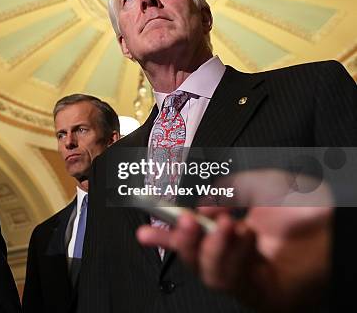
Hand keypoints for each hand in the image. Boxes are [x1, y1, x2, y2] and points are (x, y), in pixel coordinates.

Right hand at [137, 170, 332, 311]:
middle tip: (183, 221)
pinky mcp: (264, 294)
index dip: (165, 235)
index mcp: (231, 236)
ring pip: (210, 275)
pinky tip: (243, 236)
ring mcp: (251, 278)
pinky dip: (234, 256)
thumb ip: (224, 192)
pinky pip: (235, 282)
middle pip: (194, 262)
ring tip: (227, 224)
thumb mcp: (256, 185)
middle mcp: (237, 259)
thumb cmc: (304, 207)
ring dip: (212, 248)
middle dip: (183, 241)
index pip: (192, 240)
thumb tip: (201, 207)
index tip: (145, 228)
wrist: (335, 223)